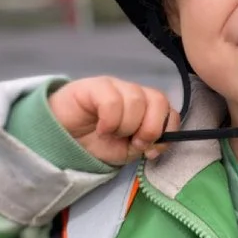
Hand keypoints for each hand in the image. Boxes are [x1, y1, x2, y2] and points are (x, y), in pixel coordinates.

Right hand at [49, 76, 180, 165]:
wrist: (67, 140)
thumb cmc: (101, 143)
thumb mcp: (131, 151)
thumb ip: (150, 144)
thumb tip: (160, 142)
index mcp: (147, 108)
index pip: (170, 110)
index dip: (167, 131)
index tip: (151, 150)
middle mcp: (134, 93)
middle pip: (159, 100)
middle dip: (151, 128)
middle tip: (133, 142)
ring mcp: (115, 86)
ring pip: (136, 100)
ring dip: (127, 126)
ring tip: (113, 134)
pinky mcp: (95, 86)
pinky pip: (112, 100)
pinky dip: (110, 121)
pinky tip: (101, 129)